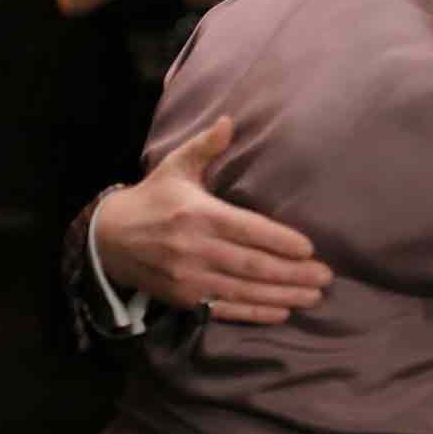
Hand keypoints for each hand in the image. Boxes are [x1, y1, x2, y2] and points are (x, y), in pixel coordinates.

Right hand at [92, 115, 333, 322]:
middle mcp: (194, 248)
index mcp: (198, 214)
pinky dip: (254, 313)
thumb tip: (229, 120)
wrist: (107, 240)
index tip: (309, 248)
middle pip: (252, 265)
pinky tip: (282, 312)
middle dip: (292, 274)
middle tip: (325, 277)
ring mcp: (189, 278)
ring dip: (282, 296)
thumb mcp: (175, 166)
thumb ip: (205, 146)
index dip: (279, 241)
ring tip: (313, 297)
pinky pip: (224, 309)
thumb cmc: (152, 198)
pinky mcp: (184, 299)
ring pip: (243, 290)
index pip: (247, 229)